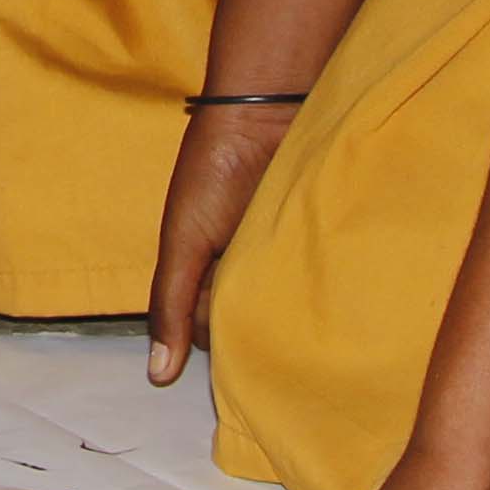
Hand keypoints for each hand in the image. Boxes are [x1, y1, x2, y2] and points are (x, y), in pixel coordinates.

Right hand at [145, 100, 298, 383]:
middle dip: (259, 333)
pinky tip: (332, 304)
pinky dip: (322, 291)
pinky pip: (320, 281)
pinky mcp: (316, 244)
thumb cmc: (213, 173)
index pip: (211, 330)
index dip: (220, 342)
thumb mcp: (183, 242)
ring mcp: (282, 258)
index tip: (239, 352)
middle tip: (277, 341)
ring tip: (308, 329)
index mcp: (206, 272)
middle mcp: (244, 270)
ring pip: (286, 308)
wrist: (264, 114)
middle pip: (251, 322)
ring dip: (293, 315)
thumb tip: (157, 376)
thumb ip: (170, 304)